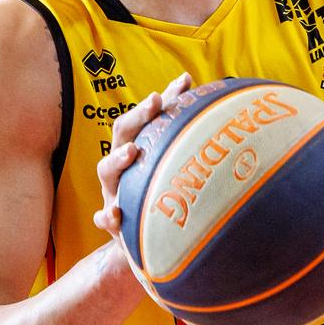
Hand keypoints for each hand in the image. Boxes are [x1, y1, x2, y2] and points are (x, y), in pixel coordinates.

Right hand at [92, 72, 192, 241]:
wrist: (141, 242)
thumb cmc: (158, 197)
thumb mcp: (170, 171)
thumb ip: (187, 145)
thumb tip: (220, 113)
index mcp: (135, 149)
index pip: (147, 117)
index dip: (162, 98)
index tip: (183, 82)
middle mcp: (121, 166)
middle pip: (122, 134)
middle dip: (138, 116)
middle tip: (155, 102)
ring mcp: (113, 191)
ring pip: (106, 169)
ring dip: (117, 158)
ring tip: (132, 151)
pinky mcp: (112, 222)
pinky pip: (103, 218)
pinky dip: (107, 215)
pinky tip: (116, 215)